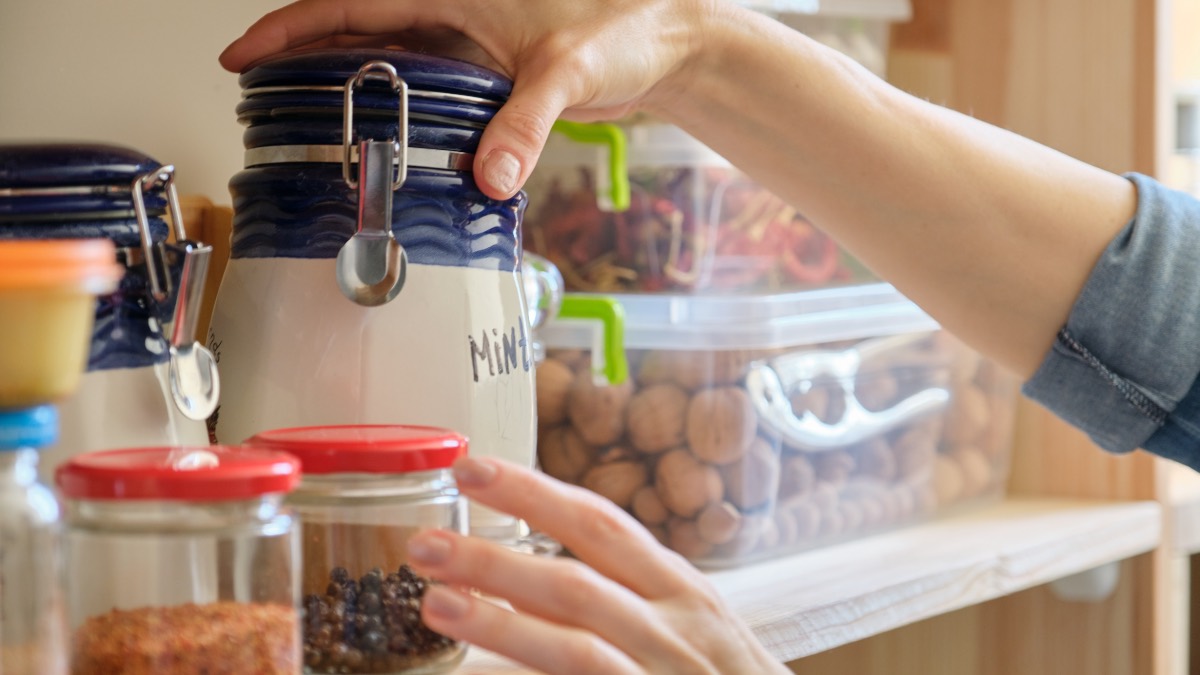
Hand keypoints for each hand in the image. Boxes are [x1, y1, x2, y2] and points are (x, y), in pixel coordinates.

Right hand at [220, 0, 721, 200]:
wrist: (667, 40)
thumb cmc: (625, 28)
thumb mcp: (567, 73)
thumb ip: (525, 124)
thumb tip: (491, 178)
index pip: (351, 4)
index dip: (290, 28)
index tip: (243, 54)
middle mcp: (452, 10)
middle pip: (353, 27)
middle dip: (299, 55)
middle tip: (253, 93)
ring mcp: (466, 40)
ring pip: (384, 56)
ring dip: (341, 81)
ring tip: (295, 117)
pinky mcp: (486, 69)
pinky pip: (422, 84)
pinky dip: (392, 104)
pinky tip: (374, 133)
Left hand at [404, 456, 788, 674]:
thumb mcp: (690, 627)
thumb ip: (620, 598)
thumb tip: (519, 583)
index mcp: (681, 590)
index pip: (600, 524)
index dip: (534, 492)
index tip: (473, 468)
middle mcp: (676, 628)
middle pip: (578, 581)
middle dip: (497, 559)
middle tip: (423, 542)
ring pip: (577, 647)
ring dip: (502, 625)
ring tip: (437, 606)